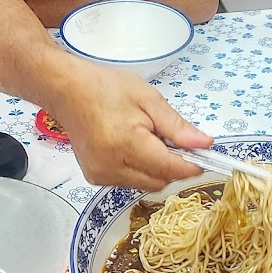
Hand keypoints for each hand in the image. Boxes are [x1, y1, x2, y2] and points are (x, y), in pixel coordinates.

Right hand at [44, 60, 210, 189]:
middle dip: (172, 166)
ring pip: (146, 184)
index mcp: (126, 144)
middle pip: (159, 181)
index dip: (191, 165)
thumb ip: (177, 126)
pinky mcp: (95, 178)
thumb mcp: (148, 99)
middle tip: (169, 140)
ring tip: (144, 140)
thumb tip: (205, 144)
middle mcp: (111, 166)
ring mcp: (101, 175)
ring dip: (155, 169)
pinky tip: (129, 148)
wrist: (66, 90)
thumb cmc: (106, 88)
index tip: (203, 156)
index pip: (170, 169)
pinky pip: (129, 181)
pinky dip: (138, 170)